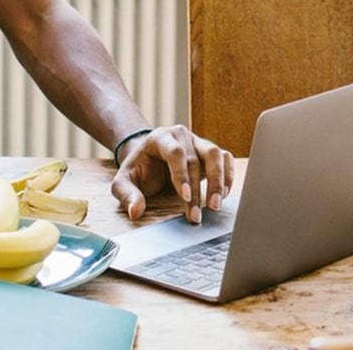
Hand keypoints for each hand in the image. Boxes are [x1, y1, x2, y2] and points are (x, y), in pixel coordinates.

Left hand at [110, 125, 233, 224]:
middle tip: (196, 215)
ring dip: (218, 181)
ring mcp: (198, 142)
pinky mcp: (209, 152)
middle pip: (196, 158)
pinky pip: (225, 158)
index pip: (175, 153)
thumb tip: (135, 212)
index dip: (181, 174)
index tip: (184, 197)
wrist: (148, 158)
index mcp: (160, 138)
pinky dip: (228, 176)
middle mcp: (182, 136)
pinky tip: (224, 195)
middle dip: (197, 190)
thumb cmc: (138, 170)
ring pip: (216, 154)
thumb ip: (127, 194)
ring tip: (215, 205)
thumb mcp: (124, 181)